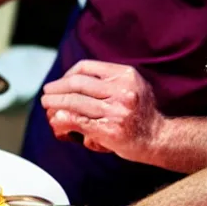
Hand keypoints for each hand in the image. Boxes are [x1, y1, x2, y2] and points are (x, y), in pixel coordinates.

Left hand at [41, 60, 162, 161]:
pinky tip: (56, 120)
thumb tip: (73, 78)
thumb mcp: (132, 86)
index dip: (68, 73)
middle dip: (56, 87)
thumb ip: (108, 79)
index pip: (87, 67)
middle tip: (46, 92)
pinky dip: (63, 119)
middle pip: (77, 83)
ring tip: (46, 105)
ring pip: (74, 102)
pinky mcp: (109, 130)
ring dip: (54, 103)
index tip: (61, 82)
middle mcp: (122, 90)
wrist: (160, 138)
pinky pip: (78, 121)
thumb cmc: (141, 112)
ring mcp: (116, 110)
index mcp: (125, 75)